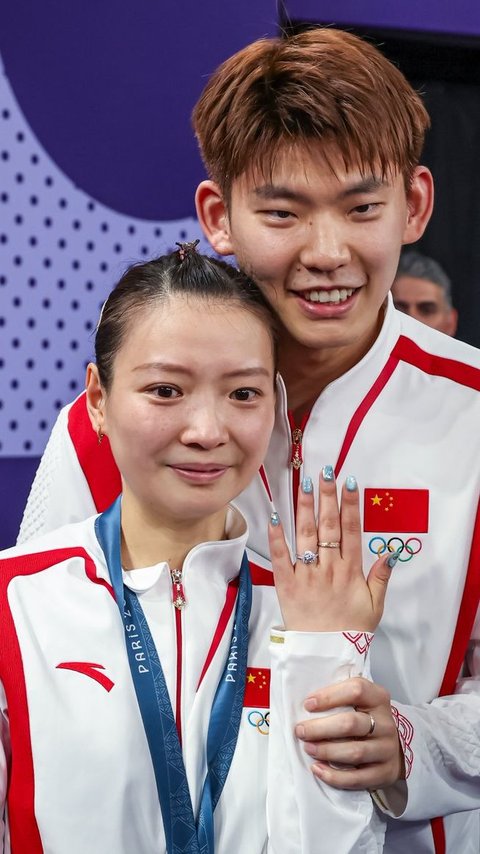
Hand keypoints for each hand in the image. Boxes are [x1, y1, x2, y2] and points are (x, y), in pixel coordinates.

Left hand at [269, 469, 393, 632]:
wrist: (324, 655)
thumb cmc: (351, 629)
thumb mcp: (375, 605)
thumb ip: (381, 576)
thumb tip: (390, 551)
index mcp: (351, 571)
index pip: (352, 531)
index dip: (350, 505)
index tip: (350, 482)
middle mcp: (328, 568)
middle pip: (328, 526)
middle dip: (327, 497)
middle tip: (326, 472)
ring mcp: (306, 575)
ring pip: (306, 535)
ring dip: (305, 508)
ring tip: (305, 483)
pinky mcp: (286, 584)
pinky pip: (280, 557)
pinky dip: (277, 536)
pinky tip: (275, 515)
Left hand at [295, 677, 404, 789]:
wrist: (391, 747)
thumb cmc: (366, 720)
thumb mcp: (359, 702)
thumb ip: (339, 699)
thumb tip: (306, 705)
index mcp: (378, 698)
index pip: (356, 690)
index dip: (329, 696)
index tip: (308, 704)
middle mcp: (386, 724)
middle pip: (351, 723)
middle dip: (320, 728)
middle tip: (300, 731)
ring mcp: (387, 749)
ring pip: (355, 752)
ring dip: (326, 751)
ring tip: (308, 748)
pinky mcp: (384, 773)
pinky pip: (357, 778)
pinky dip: (334, 776)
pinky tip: (318, 769)